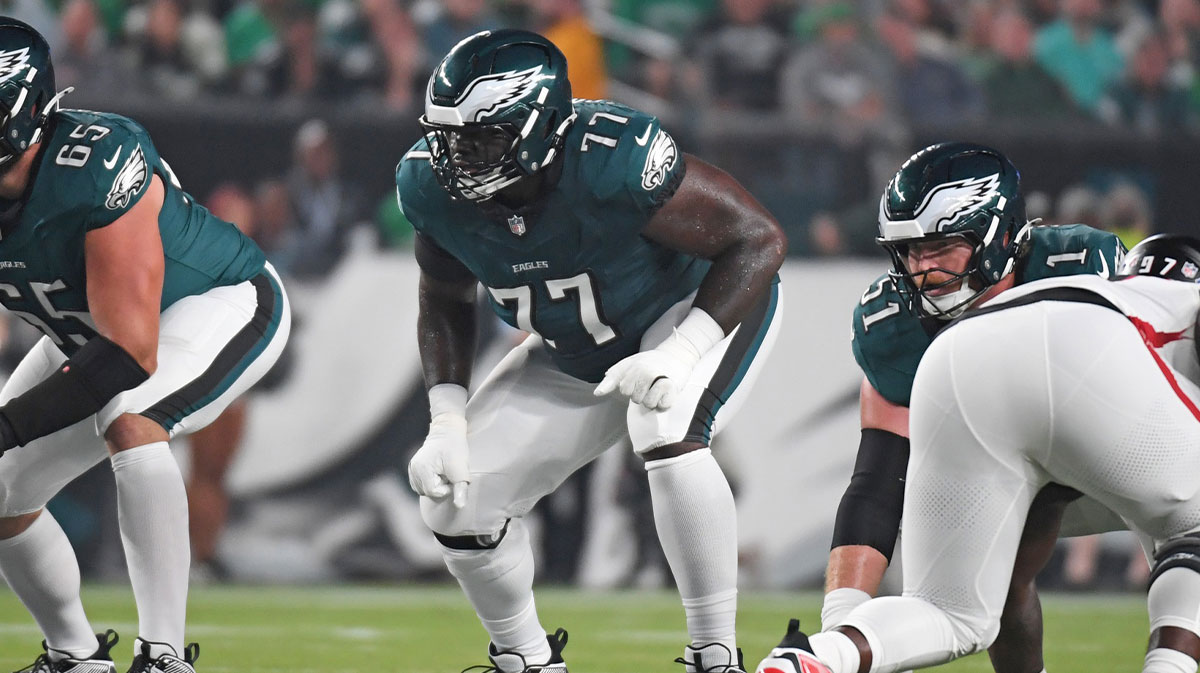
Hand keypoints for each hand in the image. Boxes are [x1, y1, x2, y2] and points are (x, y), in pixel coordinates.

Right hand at [407, 413, 469, 507]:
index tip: (452, 474)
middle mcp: (413, 469)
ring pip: (425, 490)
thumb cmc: (455, 447)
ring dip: (436, 484)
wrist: (447, 430)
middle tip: (448, 471)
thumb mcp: (461, 468)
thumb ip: (459, 488)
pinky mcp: (413, 468)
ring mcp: (412, 468)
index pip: (434, 492)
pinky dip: (431, 481)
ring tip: (443, 469)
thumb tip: (460, 506)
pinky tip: (437, 471)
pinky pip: (422, 484)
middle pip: (428, 492)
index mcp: (422, 469)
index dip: (447, 487)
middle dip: (441, 485)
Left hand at [594, 308, 725, 410]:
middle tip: (650, 384)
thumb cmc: (650, 362)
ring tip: (657, 389)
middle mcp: (645, 372)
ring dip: (653, 400)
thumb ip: (612, 379)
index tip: (637, 380)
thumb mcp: (628, 365)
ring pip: (649, 404)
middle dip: (642, 395)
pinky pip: (662, 406)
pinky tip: (665, 393)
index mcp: (633, 367)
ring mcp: (660, 379)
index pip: (624, 390)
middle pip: (636, 399)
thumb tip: (597, 393)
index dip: (631, 388)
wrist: (676, 355)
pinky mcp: (673, 388)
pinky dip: (664, 403)